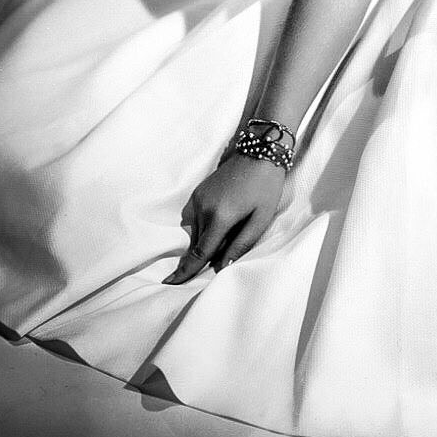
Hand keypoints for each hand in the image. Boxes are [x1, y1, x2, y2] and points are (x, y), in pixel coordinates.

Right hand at [164, 154, 285, 283]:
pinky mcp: (198, 192)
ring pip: (196, 231)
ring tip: (235, 221)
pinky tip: (226, 213)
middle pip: (199, 243)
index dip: (186, 271)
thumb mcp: (261, 219)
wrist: (260, 152)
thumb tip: (221, 267)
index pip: (200, 252)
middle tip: (236, 234)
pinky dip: (206, 224)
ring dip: (209, 237)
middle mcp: (203, 208)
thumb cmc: (266, 187)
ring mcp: (198, 198)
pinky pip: (195, 217)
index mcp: (219, 217)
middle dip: (210, 251)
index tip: (170, 284)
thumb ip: (240, 245)